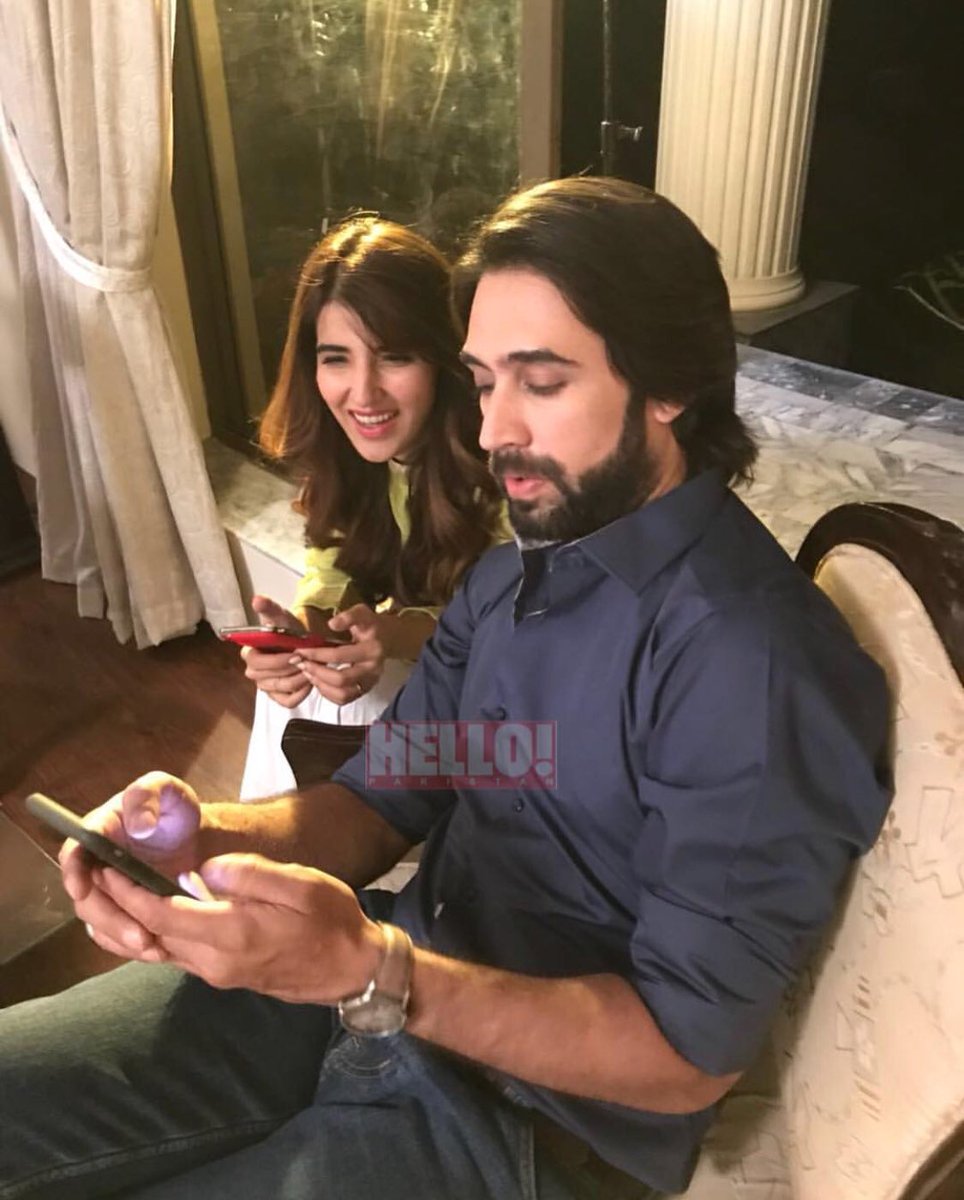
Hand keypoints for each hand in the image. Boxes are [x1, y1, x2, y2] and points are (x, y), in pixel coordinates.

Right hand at [60, 772, 201, 960]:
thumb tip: (138, 825)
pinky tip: (157, 951)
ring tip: (155, 949)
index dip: (72, 872)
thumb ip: (148, 794)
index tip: (80, 889)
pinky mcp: (122, 912)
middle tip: (142, 935)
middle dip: (110, 919)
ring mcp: (107, 892)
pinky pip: (115, 936)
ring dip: (123, 938)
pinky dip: (131, 946)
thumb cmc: (176, 812)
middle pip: (87, 899)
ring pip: (100, 922)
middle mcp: (95, 865)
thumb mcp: (167, 790)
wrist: (198, 841)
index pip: (73, 852)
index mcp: (99, 831)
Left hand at [95, 853, 384, 1003]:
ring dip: (131, 923)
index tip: (106, 866)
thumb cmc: (333, 919)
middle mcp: (215, 960)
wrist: (354, 968)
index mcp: (232, 933)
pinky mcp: (223, 975)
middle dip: (119, 906)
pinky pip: (175, 956)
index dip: (128, 892)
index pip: (161, 914)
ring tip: (109, 892)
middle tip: (95, 873)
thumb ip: (251, 874)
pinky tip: (145, 916)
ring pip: (159, 950)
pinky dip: (152, 935)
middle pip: (151, 935)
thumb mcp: (301, 885)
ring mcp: (217, 973)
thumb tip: (206, 867)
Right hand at [241, 595, 311, 707]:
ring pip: (281, 688)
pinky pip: (288, 701)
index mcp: (249, 653)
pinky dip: (301, 693)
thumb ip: (269, 608)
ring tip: (312, 668)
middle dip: (291, 670)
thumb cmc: (288, 629)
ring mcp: (265, 685)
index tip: (297, 654)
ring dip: (299, 679)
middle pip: (268, 678)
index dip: (278, 660)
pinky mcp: (277, 696)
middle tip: (309, 661)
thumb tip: (257, 600)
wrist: (302, 641)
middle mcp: (253, 672)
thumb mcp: (281, 617)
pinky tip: (311, 681)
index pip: (258, 663)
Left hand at [291, 603, 385, 706]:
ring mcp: (370, 682)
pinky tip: (319, 681)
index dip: (318, 654)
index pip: (340, 656)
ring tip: (309, 674)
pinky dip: (328, 694)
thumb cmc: (371, 626)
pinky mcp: (365, 690)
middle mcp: (372, 669)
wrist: (388, 639)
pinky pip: (344, 700)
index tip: (301, 652)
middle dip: (317, 672)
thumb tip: (332, 624)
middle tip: (302, 664)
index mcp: (371, 649)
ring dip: (321, 686)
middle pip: (341, 679)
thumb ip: (348, 617)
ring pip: (343, 694)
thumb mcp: (361, 613)